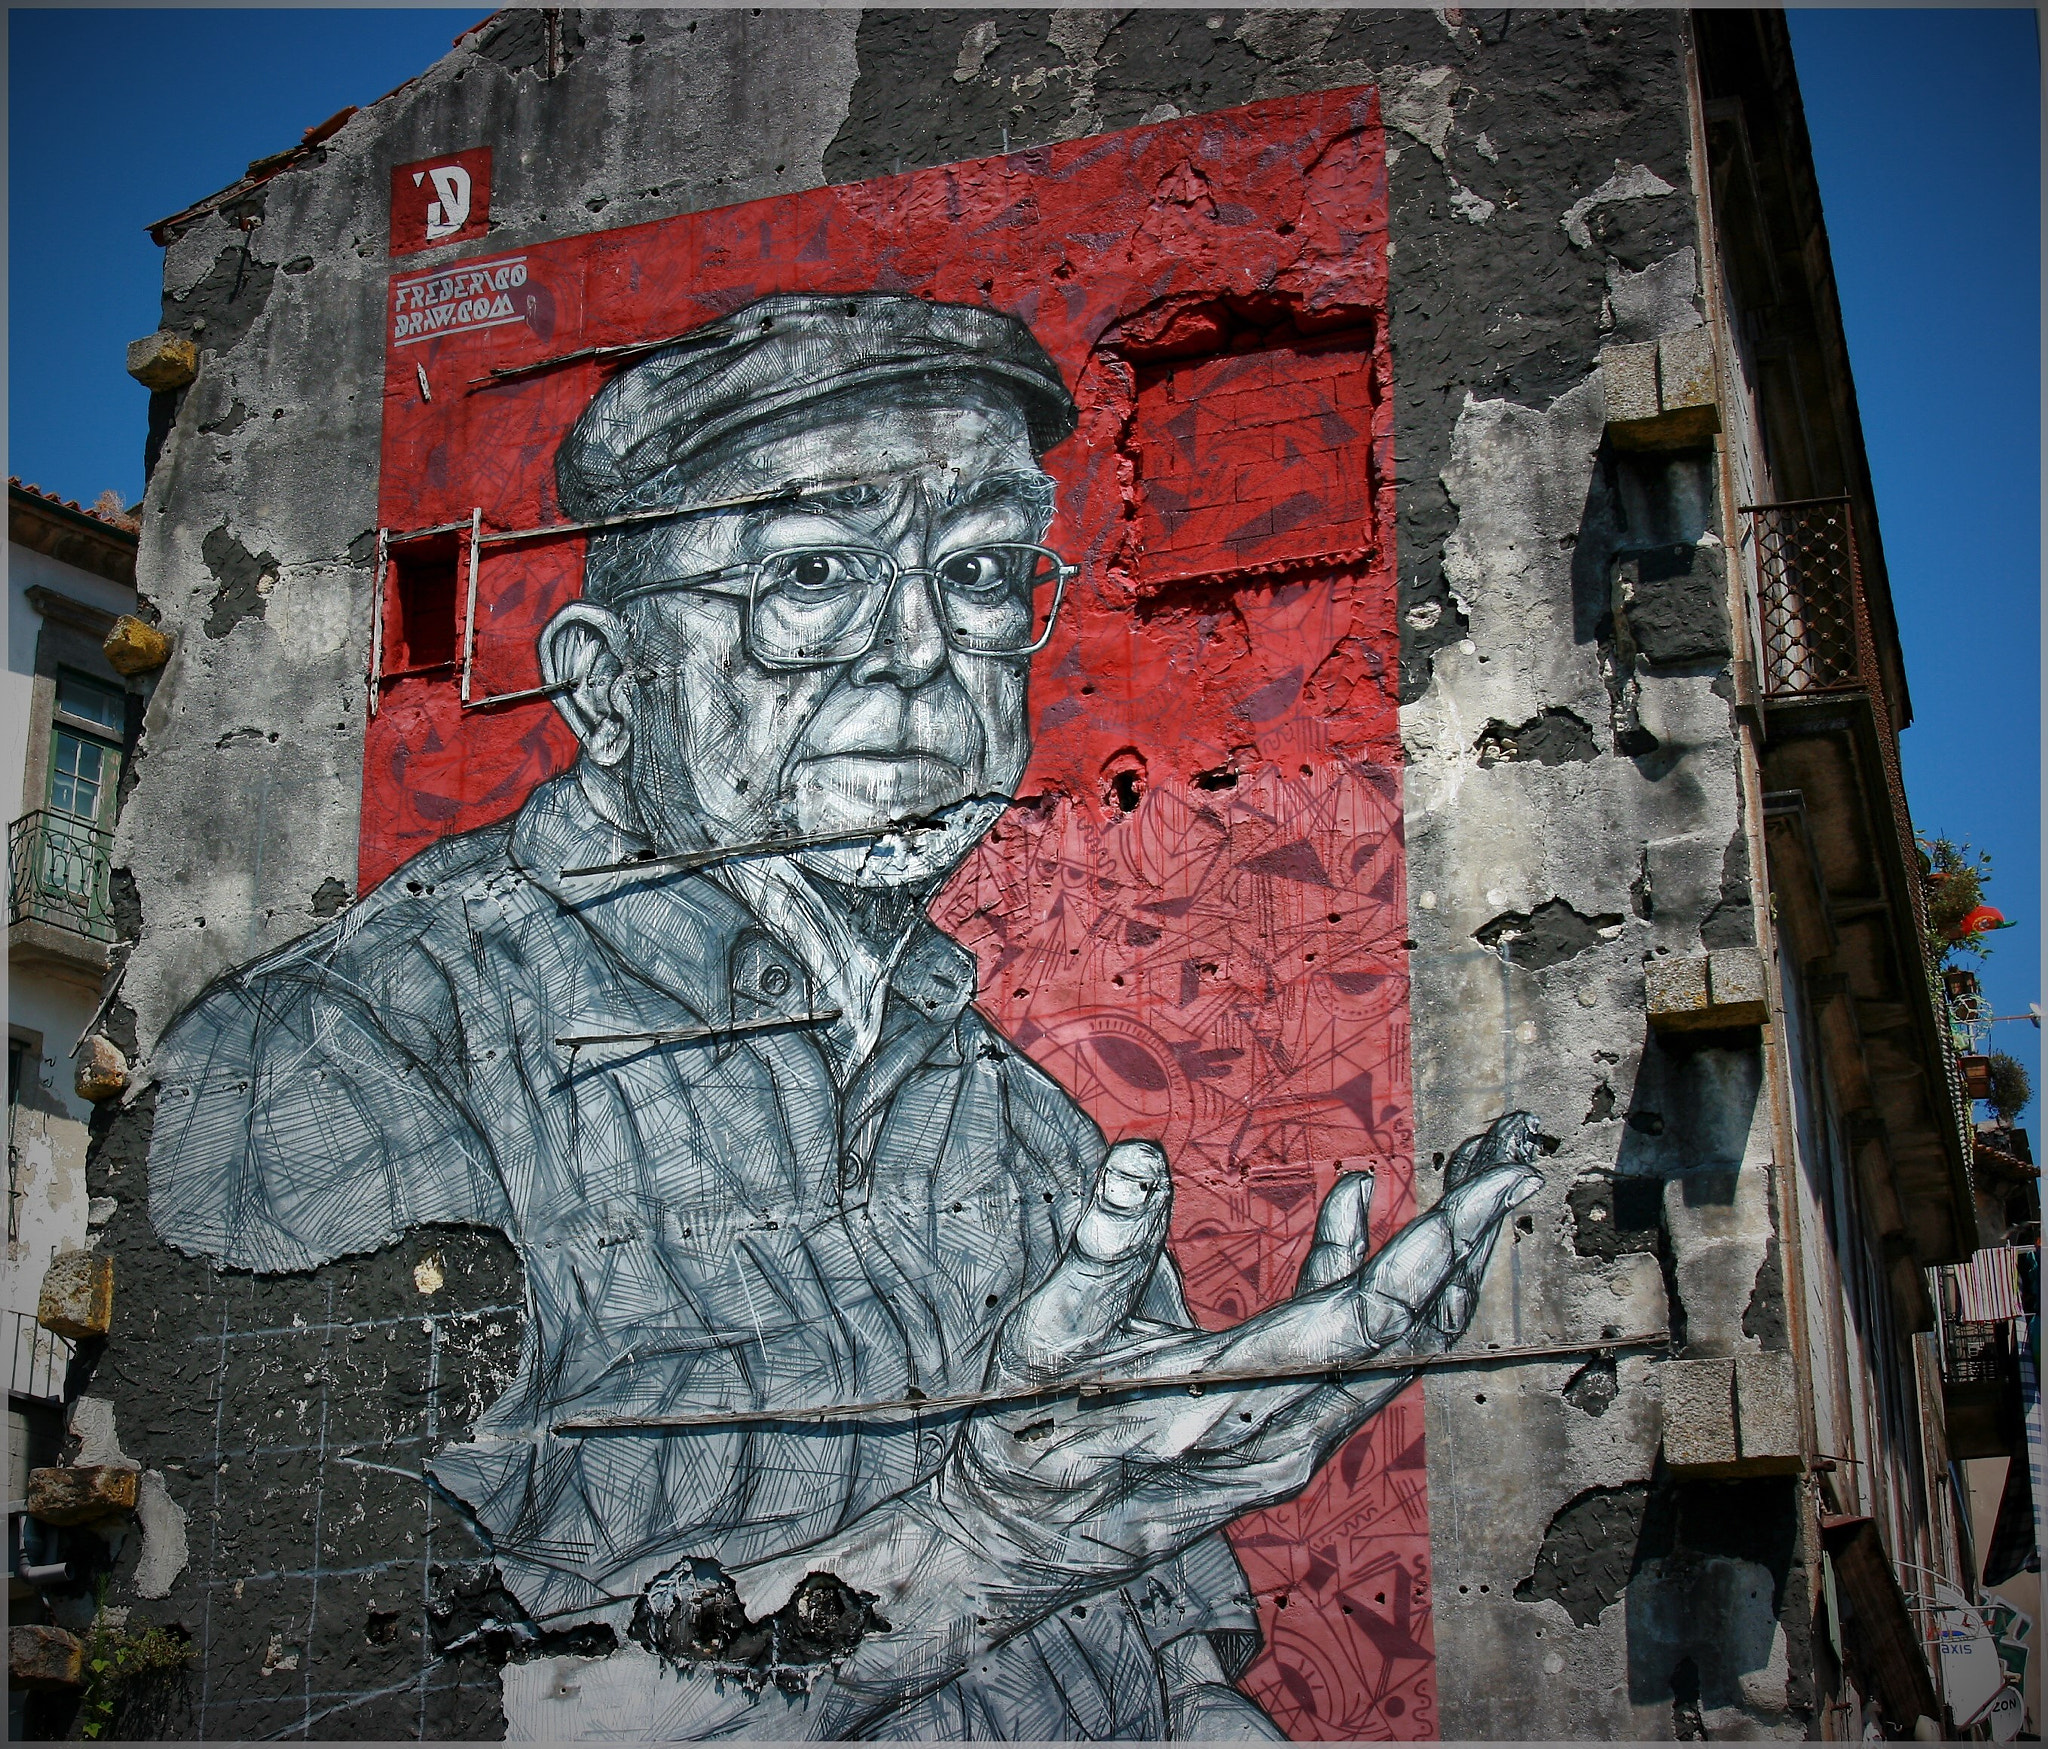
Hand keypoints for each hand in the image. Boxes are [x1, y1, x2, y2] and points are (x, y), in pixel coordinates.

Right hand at [941, 1116, 1544, 1624]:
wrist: (1017, 1546)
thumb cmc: (1026, 1436)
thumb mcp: (1045, 1337)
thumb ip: (1102, 1248)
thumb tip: (1141, 1156)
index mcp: (1231, 1401)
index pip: (1371, 1319)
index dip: (1444, 1244)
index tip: (1505, 1177)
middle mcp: (1285, 1433)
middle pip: (1415, 1332)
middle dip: (1473, 1235)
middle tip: (1512, 1147)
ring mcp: (1293, 1443)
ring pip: (1399, 1349)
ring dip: (1441, 1259)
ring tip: (1468, 1166)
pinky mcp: (1286, 1438)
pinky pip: (1356, 1360)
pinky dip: (1369, 1281)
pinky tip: (1354, 1204)